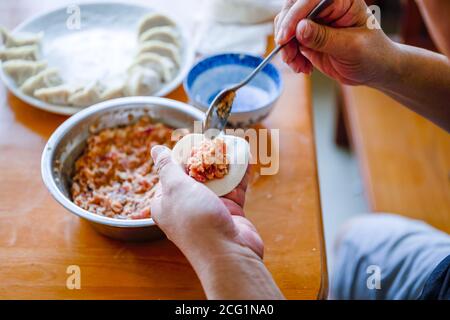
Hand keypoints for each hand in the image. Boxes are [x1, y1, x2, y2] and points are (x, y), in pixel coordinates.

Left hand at [150, 145, 263, 259]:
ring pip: (217, 180)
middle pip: (196, 175)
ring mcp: (210, 209)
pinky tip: (246, 157)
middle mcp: (187, 206)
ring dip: (224, 163)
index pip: (170, 176)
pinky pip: (235, 188)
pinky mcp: (230, 212)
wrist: (227, 253)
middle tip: (213, 139)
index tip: (190, 142)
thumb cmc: (195, 220)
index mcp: (167, 203)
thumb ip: (167, 166)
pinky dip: (240, 173)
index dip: (180, 158)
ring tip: (231, 143)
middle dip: (205, 157)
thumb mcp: (175, 188)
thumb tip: (155, 150)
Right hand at [274, 0, 395, 85]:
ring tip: (298, 66)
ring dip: (287, 48)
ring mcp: (315, 21)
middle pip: (293, 9)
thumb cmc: (372, 55)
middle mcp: (325, 7)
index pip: (310, 0)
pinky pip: (290, 42)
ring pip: (288, 26)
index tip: (286, 37)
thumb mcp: (350, 47)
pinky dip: (291, 56)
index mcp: (342, 0)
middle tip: (288, 55)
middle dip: (286, 33)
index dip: (295, 16)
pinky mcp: (308, 36)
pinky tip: (303, 67)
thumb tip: (300, 29)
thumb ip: (324, 38)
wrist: (374, 70)